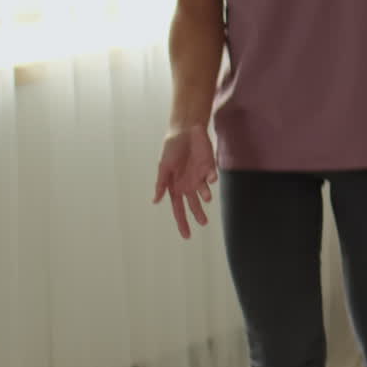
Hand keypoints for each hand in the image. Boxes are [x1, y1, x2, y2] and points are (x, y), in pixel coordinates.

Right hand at [153, 124, 217, 238]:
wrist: (186, 131)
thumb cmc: (172, 148)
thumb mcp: (163, 166)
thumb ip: (161, 184)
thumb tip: (155, 202)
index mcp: (175, 186)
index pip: (178, 208)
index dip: (182, 221)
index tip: (187, 236)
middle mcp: (188, 184)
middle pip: (193, 204)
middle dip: (198, 214)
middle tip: (203, 223)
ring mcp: (199, 177)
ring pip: (203, 192)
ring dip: (205, 195)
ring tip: (206, 198)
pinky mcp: (209, 168)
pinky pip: (211, 177)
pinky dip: (211, 179)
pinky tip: (210, 179)